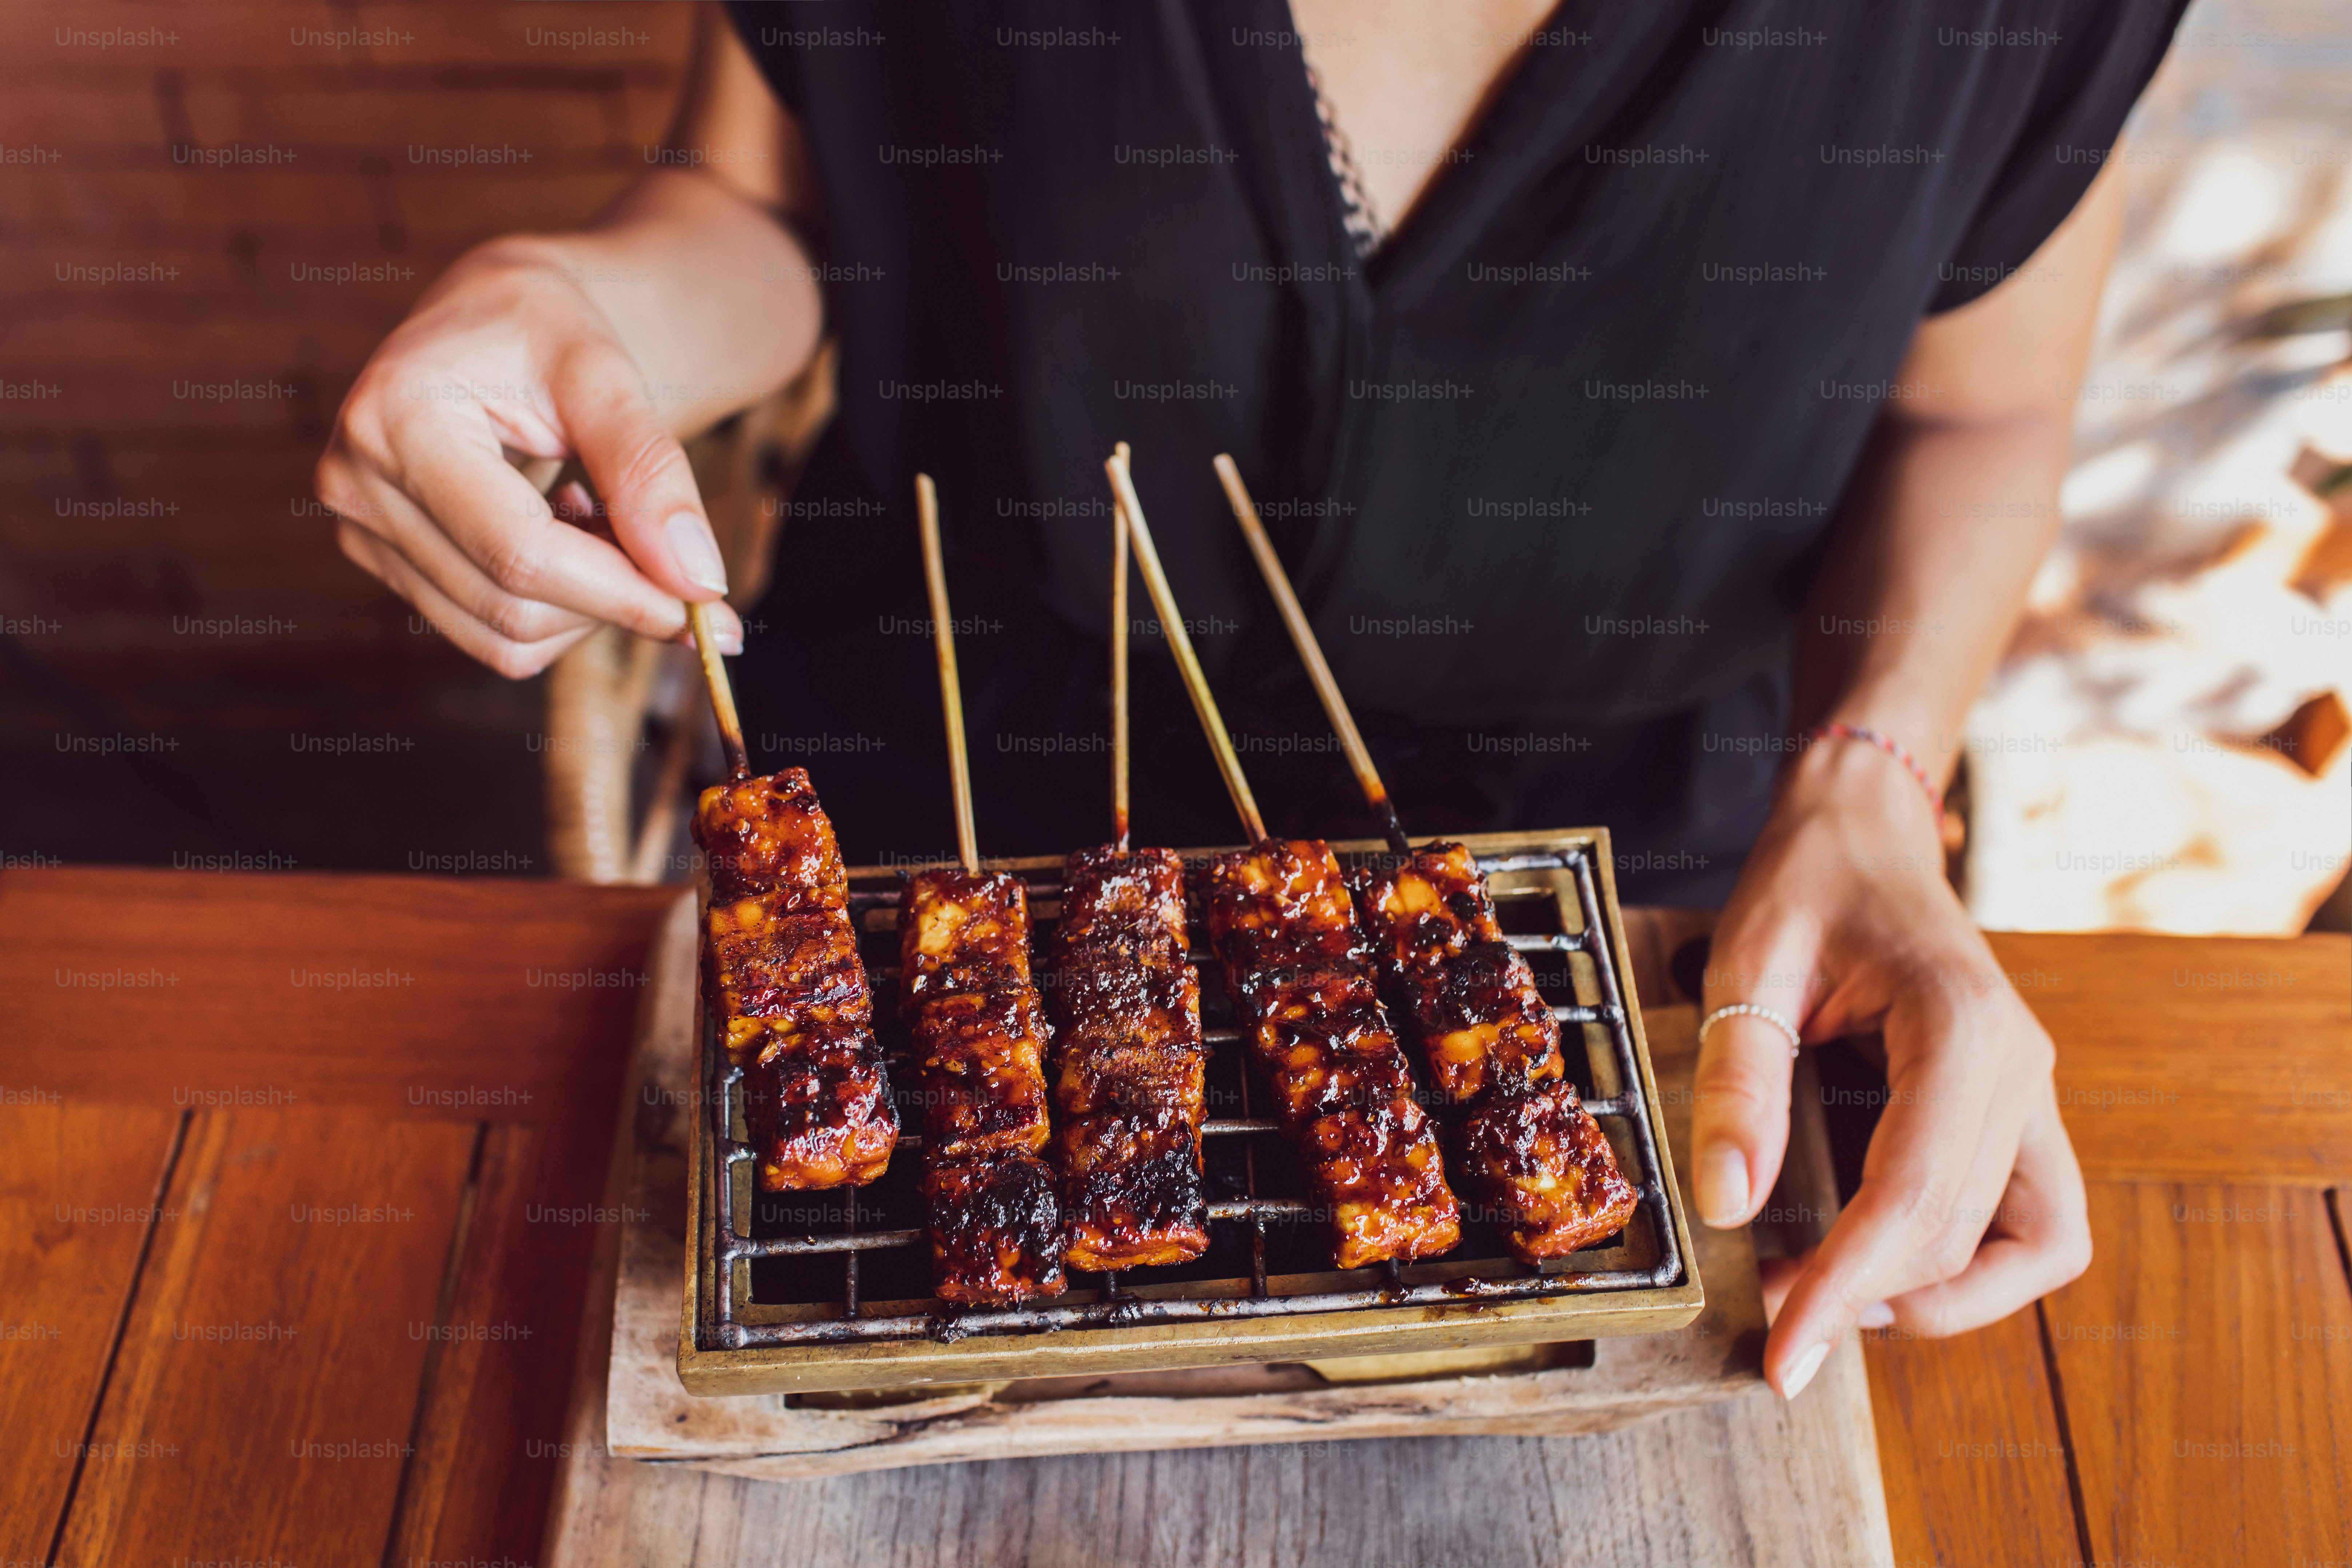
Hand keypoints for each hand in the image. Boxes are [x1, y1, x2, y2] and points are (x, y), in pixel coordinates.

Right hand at [314, 236, 741, 676]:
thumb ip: (652, 473)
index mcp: (395, 420)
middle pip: (511, 606)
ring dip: (583, 603)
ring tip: (602, 514)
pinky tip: (565, 532)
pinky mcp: (384, 561)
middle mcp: (356, 484)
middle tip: (666, 545)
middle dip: (612, 598)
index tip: (712, 611)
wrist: (490, 318)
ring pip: (502, 637)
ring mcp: (361, 530)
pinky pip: (488, 632)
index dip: (623, 594)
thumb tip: (700, 582)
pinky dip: (554, 605)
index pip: (519, 552)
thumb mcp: (605, 375)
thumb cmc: (543, 327)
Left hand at [1691, 737, 2091, 1397]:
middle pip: (1967, 1235)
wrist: (1862, 831)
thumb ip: (1736, 1080)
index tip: (1785, 1354)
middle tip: (1777, 1320)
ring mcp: (2032, 1094)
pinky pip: (2033, 1223)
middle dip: (1872, 1297)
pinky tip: (1879, 1256)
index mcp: (1962, 1026)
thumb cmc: (1808, 882)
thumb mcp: (1747, 961)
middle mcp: (2021, 1069)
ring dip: (1940, 1293)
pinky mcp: (2019, 1113)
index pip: (1914, 1198)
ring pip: (2032, 1248)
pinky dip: (1969, 1262)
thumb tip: (1727, 1203)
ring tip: (1833, 1293)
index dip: (1847, 1289)